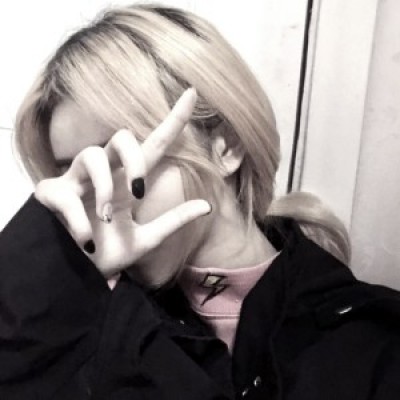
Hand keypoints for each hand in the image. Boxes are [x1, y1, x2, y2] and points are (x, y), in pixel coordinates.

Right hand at [35, 88, 210, 277]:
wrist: (78, 276)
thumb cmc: (110, 253)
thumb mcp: (147, 238)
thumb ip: (174, 220)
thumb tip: (208, 206)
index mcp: (128, 183)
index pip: (154, 145)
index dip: (173, 120)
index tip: (192, 94)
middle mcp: (105, 175)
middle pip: (122, 137)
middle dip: (134, 158)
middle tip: (138, 190)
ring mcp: (77, 182)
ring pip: (92, 154)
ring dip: (106, 188)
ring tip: (108, 218)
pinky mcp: (53, 194)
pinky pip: (66, 193)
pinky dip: (80, 220)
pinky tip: (87, 240)